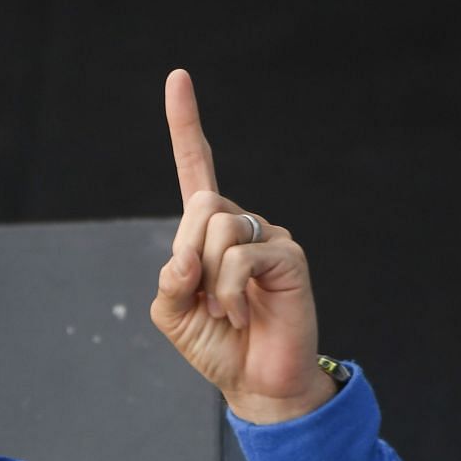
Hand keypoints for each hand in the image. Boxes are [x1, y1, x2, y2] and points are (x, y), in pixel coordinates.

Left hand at [150, 69, 335, 423]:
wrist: (257, 383)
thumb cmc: (217, 345)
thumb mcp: (172, 312)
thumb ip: (169, 277)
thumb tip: (186, 254)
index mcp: (208, 231)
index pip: (197, 167)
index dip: (185, 124)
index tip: (177, 77)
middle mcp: (242, 223)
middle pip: (200, 203)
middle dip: (188, 253)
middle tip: (198, 295)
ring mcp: (270, 236)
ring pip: (218, 228)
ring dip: (208, 281)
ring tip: (226, 313)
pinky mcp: (290, 257)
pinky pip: (240, 257)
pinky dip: (227, 293)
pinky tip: (242, 316)